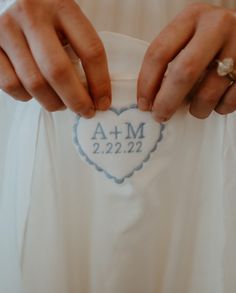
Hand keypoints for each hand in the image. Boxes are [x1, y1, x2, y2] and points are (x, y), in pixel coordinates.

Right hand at [0, 0, 110, 117]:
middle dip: (76, 100)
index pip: (90, 50)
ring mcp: (7, 30)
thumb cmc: (46, 18)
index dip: (100, 83)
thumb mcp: (68, 23)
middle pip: (58, 71)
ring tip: (62, 104)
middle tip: (85, 112)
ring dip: (53, 103)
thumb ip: (80, 51)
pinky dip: (27, 97)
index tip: (103, 102)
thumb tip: (94, 95)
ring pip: (34, 83)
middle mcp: (32, 15)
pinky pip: (11, 85)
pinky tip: (36, 93)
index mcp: (62, 6)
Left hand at [137, 3, 235, 121]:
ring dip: (197, 109)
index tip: (143, 104)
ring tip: (195, 107)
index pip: (159, 52)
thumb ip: (170, 59)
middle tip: (160, 115)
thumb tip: (152, 99)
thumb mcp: (188, 37)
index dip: (147, 83)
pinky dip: (218, 108)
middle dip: (167, 101)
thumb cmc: (210, 40)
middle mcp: (216, 27)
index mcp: (191, 17)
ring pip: (208, 92)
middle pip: (184, 72)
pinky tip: (217, 100)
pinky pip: (229, 101)